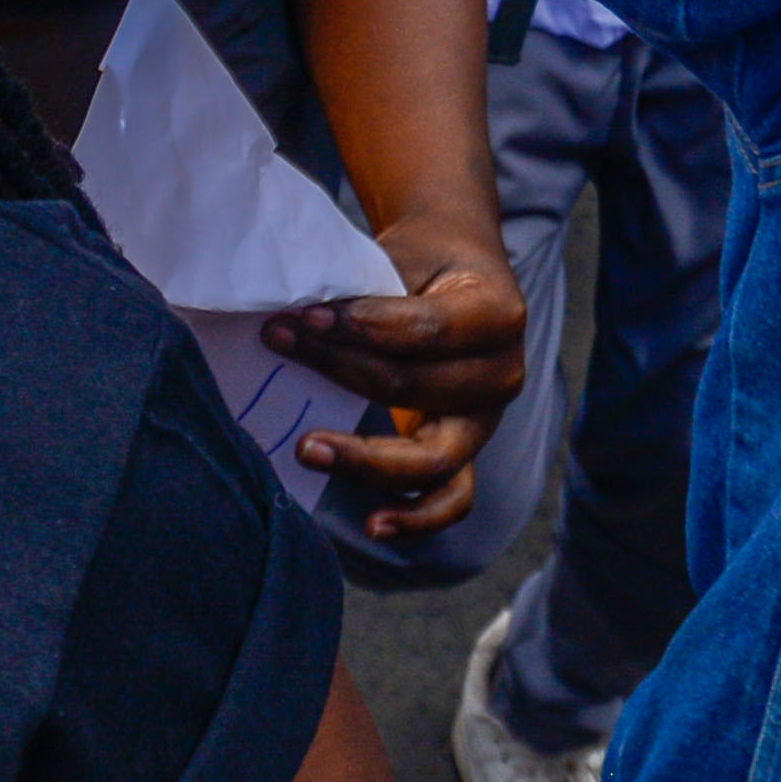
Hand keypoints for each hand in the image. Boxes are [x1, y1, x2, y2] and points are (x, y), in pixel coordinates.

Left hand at [265, 218, 534, 540]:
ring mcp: (486, 421)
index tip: (304, 317)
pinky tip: (372, 524)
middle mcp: (502, 374)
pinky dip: (416, 518)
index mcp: (499, 315)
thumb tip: (298, 319)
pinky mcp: (466, 453)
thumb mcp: (406, 257)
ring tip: (306, 448)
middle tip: (278, 343)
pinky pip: (452, 499)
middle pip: (414, 387)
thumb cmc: (427, 262)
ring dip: (363, 457)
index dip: (362, 327)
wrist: (460, 272)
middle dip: (339, 368)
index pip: (425, 330)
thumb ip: (366, 290)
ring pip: (431, 458)